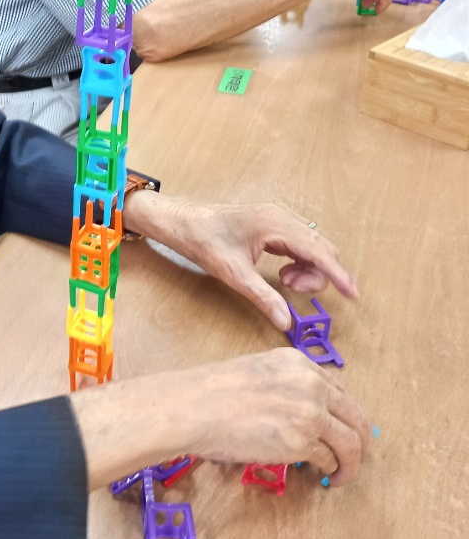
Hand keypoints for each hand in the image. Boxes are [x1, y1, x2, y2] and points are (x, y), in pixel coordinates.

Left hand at [124, 195, 357, 329]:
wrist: (183, 223)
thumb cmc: (204, 242)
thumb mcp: (233, 274)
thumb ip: (263, 297)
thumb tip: (285, 321)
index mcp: (275, 225)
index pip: (317, 250)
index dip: (337, 273)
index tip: (353, 293)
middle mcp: (282, 218)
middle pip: (320, 248)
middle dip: (317, 274)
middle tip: (293, 290)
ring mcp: (278, 220)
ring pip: (312, 247)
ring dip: (308, 269)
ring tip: (284, 282)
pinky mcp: (273, 226)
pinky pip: (300, 245)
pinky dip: (300, 263)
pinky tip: (283, 274)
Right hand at [178, 348, 368, 484]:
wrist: (195, 406)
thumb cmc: (213, 391)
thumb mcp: (258, 371)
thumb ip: (286, 384)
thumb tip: (299, 412)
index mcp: (300, 364)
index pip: (339, 391)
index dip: (345, 414)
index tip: (343, 428)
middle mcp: (311, 386)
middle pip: (356, 417)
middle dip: (361, 440)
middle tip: (356, 455)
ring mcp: (309, 414)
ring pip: (351, 443)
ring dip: (351, 463)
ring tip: (343, 475)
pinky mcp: (301, 443)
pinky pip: (328, 460)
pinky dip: (328, 470)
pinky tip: (321, 475)